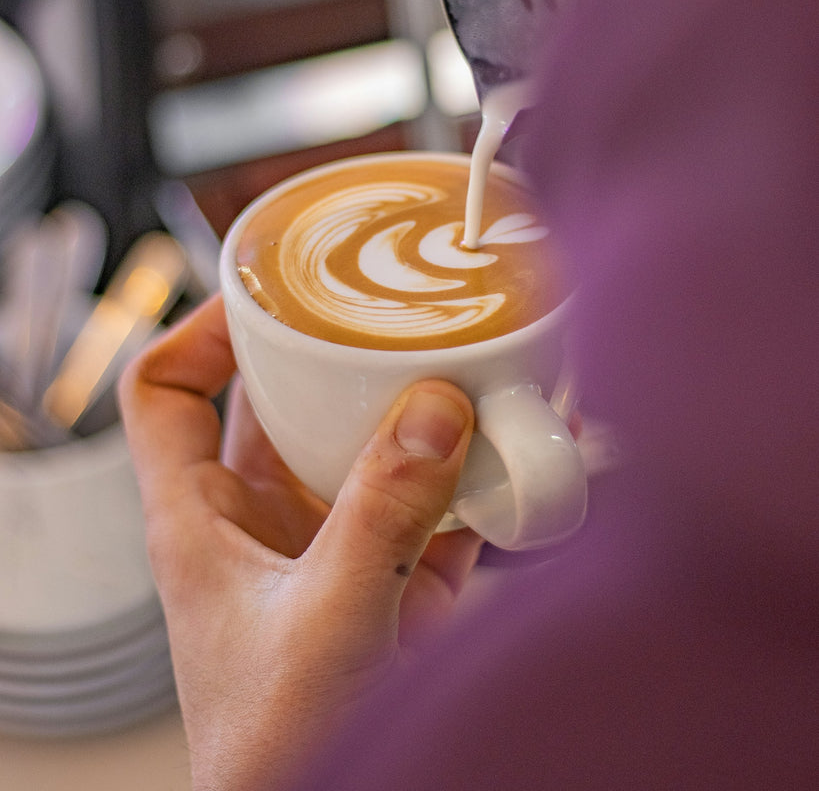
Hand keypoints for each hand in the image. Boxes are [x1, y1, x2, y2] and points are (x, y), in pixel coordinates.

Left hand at [118, 295, 481, 790]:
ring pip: (365, 447)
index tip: (264, 296)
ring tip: (471, 363)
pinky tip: (520, 448)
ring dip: (418, 412)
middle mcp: (263, 521)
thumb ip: (380, 516)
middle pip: (282, 402)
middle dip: (337, 356)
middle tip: (391, 312)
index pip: (164, 394)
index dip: (201, 331)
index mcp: (202, 520)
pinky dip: (476, 475)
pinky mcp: (394, 576)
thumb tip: (435, 409)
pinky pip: (434, 500)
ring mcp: (332, 545)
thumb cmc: (274, 747)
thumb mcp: (325, 621)